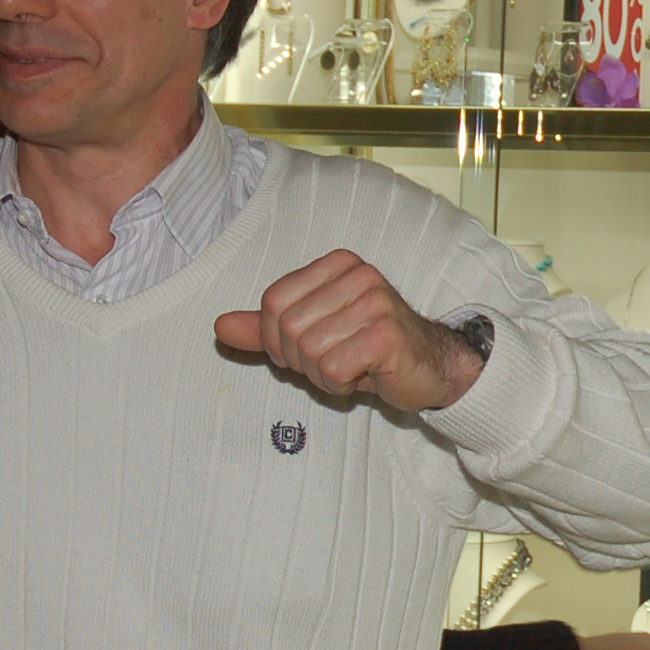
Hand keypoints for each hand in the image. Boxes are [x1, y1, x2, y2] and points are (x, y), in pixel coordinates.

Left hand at [214, 250, 486, 411]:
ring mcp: (375, 301)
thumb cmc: (369, 350)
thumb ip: (266, 329)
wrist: (430, 368)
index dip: (278, 339)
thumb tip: (219, 327)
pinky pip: (333, 369)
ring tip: (353, 368)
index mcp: (337, 265)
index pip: (273, 302)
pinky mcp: (386, 334)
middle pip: (288, 327)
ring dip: (324, 374)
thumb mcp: (313, 334)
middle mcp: (358, 275)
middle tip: (335, 363)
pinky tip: (366, 376)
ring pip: (309, 350)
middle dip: (302, 360)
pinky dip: (341, 384)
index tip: (308, 350)